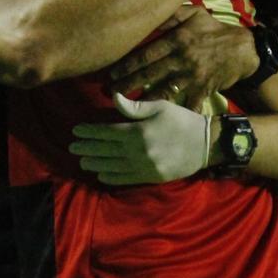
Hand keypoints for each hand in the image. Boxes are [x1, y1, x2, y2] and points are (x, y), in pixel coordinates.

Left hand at [69, 94, 209, 184]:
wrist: (206, 144)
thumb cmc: (182, 120)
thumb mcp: (160, 106)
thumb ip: (134, 107)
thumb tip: (114, 97)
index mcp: (139, 131)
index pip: (107, 132)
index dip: (90, 132)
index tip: (76, 130)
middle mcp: (139, 151)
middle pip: (106, 150)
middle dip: (88, 148)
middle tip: (72, 146)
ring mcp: (145, 167)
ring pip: (113, 166)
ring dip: (95, 163)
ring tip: (82, 160)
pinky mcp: (151, 177)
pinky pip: (126, 179)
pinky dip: (111, 177)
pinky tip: (101, 174)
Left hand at [109, 6, 258, 109]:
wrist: (244, 49)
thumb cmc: (214, 30)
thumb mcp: (194, 13)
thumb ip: (171, 14)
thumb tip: (149, 13)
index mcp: (177, 40)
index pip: (146, 54)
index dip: (126, 65)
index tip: (111, 73)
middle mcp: (182, 59)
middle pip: (148, 74)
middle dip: (126, 84)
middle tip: (108, 92)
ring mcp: (192, 76)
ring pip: (162, 91)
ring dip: (142, 101)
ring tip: (124, 108)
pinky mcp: (202, 90)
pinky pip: (186, 105)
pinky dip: (174, 116)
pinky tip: (158, 124)